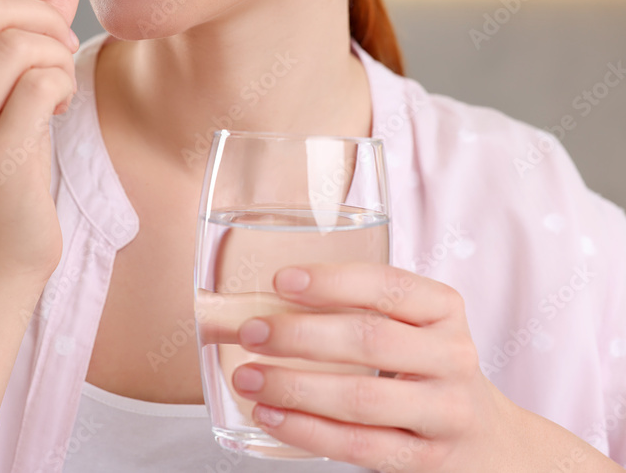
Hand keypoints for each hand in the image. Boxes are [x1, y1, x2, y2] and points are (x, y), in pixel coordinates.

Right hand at [0, 0, 100, 282]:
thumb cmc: (3, 165)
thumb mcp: (4, 90)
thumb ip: (27, 26)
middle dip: (47, 15)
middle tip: (65, 47)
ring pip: (18, 44)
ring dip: (59, 56)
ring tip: (60, 87)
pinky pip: (41, 85)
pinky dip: (64, 85)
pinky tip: (59, 111)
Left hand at [229, 263, 614, 471]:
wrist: (487, 441)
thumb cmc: (424, 369)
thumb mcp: (410, 329)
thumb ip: (351, 312)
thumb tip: (252, 304)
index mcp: (443, 309)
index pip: (388, 286)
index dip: (333, 282)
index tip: (280, 280)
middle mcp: (452, 356)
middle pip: (370, 341)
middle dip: (300, 335)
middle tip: (249, 332)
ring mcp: (445, 412)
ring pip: (362, 398)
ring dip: (294, 387)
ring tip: (247, 378)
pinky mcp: (427, 460)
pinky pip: (359, 446)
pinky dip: (307, 430)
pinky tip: (270, 416)